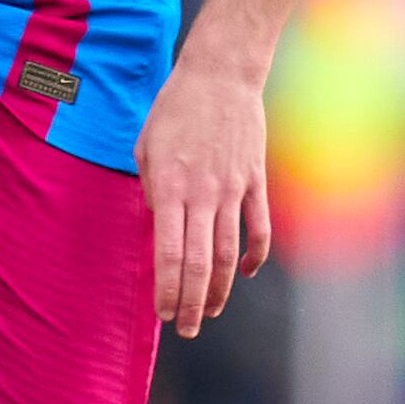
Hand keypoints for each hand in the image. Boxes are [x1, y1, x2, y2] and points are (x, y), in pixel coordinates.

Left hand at [137, 53, 271, 338]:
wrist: (221, 74)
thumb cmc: (176, 108)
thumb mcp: (147, 146)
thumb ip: (151, 189)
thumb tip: (160, 224)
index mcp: (171, 187)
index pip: (169, 253)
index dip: (167, 290)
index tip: (163, 313)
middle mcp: (204, 194)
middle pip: (199, 264)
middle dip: (191, 303)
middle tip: (184, 329)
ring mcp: (234, 189)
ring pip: (228, 253)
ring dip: (218, 289)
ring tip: (207, 312)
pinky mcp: (255, 181)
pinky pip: (258, 228)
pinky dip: (253, 256)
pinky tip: (242, 273)